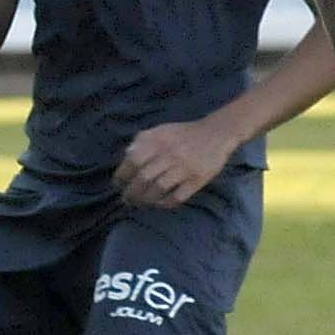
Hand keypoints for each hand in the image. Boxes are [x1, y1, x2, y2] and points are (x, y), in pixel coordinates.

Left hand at [113, 118, 234, 208]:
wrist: (216, 134)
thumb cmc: (183, 134)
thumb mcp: (160, 131)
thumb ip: (142, 141)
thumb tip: (126, 156)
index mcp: (159, 141)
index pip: (134, 161)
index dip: (123, 175)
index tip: (118, 184)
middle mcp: (170, 154)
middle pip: (144, 178)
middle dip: (132, 192)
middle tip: (127, 199)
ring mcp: (184, 168)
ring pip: (159, 189)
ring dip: (146, 200)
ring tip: (140, 203)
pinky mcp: (197, 180)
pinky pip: (177, 197)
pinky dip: (164, 203)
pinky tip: (158, 203)